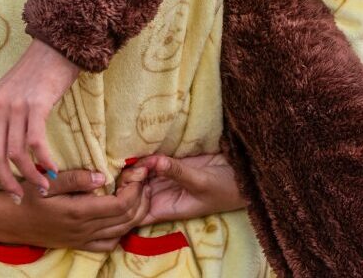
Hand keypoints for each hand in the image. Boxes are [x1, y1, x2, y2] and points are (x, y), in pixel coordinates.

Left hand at [0, 39, 79, 196]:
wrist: (55, 47)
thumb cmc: (35, 74)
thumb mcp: (9, 93)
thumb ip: (1, 117)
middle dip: (6, 181)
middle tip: (19, 196)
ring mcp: (16, 104)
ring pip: (16, 152)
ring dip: (30, 175)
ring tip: (42, 186)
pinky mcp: (37, 104)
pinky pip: (36, 142)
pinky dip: (44, 161)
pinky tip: (52, 170)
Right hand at [0, 166, 151, 251]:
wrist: (8, 220)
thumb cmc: (26, 195)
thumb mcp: (48, 180)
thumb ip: (76, 178)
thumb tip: (103, 176)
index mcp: (79, 212)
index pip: (120, 204)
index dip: (134, 188)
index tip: (139, 170)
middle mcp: (84, 230)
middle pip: (126, 219)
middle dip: (140, 198)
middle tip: (144, 178)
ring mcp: (82, 239)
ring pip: (120, 232)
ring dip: (135, 213)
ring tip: (139, 192)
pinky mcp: (78, 244)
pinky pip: (108, 243)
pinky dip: (121, 231)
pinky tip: (121, 216)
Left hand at [128, 153, 244, 223]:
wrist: (241, 174)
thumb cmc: (224, 188)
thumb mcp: (201, 182)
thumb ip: (177, 172)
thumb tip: (154, 162)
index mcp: (166, 208)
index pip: (136, 214)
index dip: (124, 205)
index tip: (121, 189)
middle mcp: (161, 194)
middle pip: (132, 193)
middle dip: (126, 182)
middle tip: (129, 166)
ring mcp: (163, 177)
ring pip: (138, 176)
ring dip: (132, 167)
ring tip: (132, 156)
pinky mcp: (168, 163)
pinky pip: (149, 161)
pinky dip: (141, 157)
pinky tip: (135, 148)